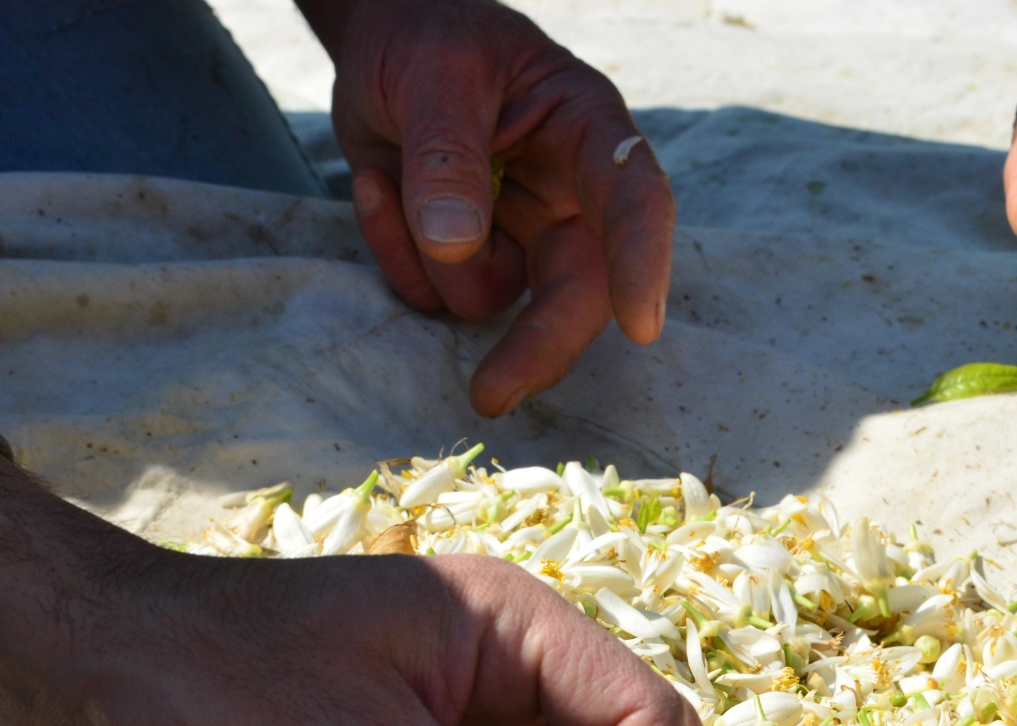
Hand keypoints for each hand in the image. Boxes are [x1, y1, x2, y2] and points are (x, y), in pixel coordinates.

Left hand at [302, 0, 673, 417]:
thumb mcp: (433, 75)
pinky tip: (375, 186)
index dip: (642, 262)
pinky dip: (393, 253)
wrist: (381, 41)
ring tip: (385, 174)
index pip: (634, 200)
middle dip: (536, 345)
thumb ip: (446, 155)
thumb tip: (456, 243)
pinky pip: (434, 293)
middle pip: (577, 290)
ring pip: (492, 298)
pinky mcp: (470, 259)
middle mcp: (568, 194)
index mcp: (587, 132)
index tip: (639, 326)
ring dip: (426, 257)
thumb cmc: (425, 38)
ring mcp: (520, 234)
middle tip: (491, 396)